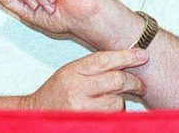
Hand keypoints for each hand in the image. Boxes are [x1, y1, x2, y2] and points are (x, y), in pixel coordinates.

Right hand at [23, 48, 148, 110]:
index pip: (105, 60)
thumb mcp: (71, 72)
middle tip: (140, 84)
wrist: (36, 115)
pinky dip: (112, 115)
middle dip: (133, 82)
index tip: (142, 55)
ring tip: (111, 101)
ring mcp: (81, 110)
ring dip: (120, 101)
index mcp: (73, 72)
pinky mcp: (86, 124)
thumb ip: (94, 67)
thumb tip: (126, 60)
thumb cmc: (56, 92)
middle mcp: (77, 90)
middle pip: (117, 81)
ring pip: (117, 102)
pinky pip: (110, 118)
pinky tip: (105, 112)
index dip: (127, 56)